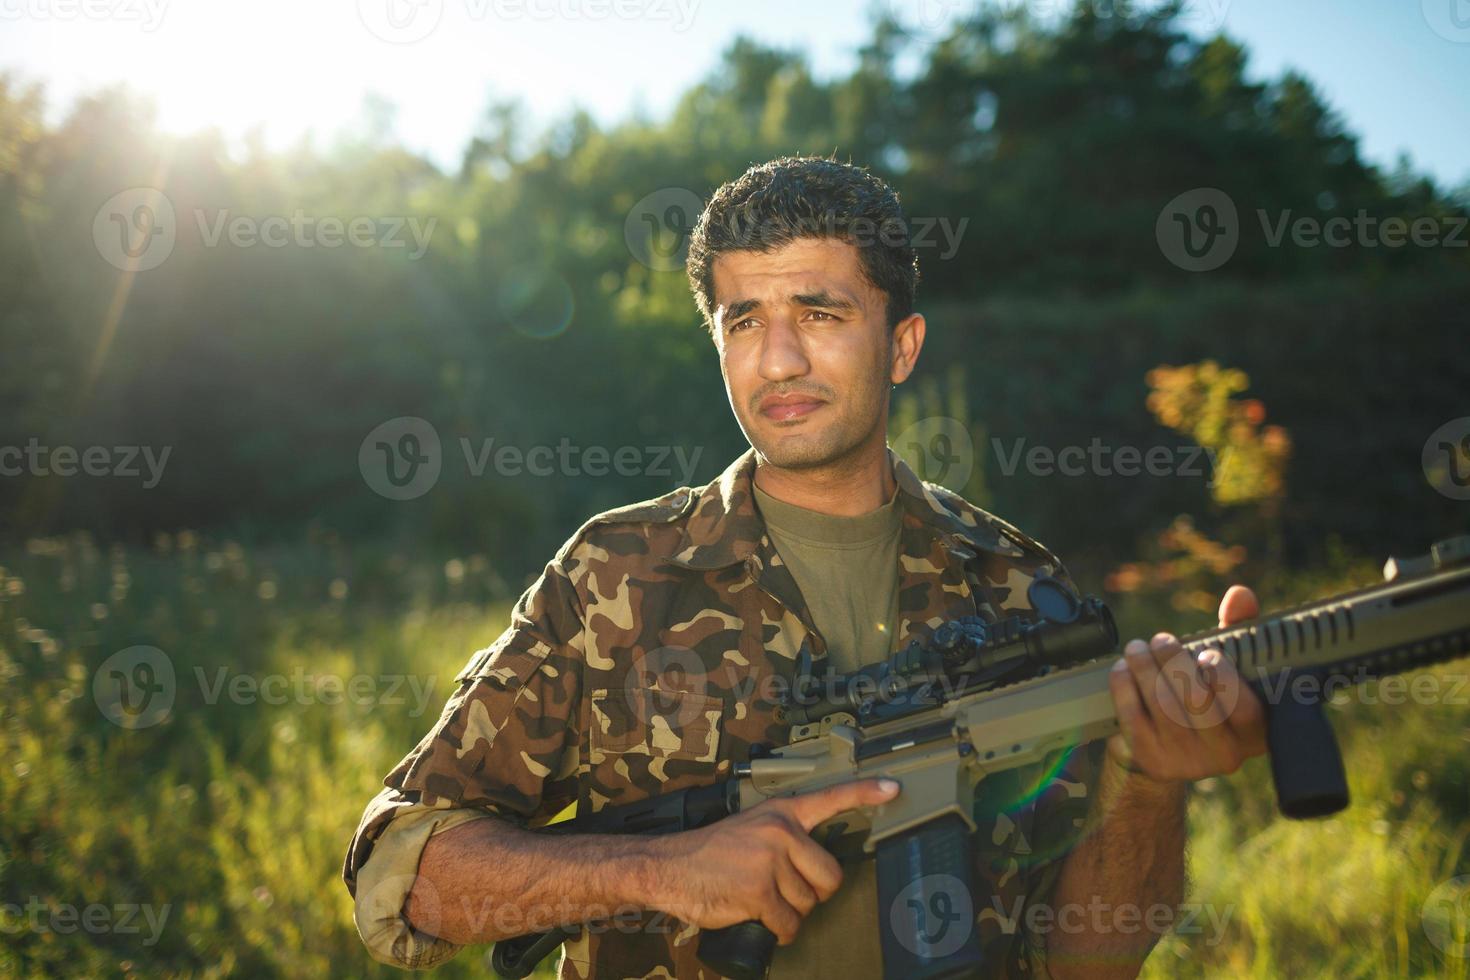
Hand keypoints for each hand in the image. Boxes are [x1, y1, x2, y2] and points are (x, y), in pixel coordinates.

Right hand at [649, 778, 899, 944]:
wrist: (668, 866)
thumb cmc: (708, 853)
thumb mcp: (749, 829)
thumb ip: (782, 839)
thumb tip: (813, 869)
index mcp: (780, 813)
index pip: (831, 797)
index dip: (865, 793)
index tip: (893, 788)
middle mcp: (780, 832)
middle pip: (831, 876)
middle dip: (815, 893)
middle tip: (788, 892)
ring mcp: (771, 861)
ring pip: (808, 904)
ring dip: (789, 912)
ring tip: (761, 899)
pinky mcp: (759, 891)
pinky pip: (789, 923)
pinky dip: (779, 930)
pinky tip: (760, 920)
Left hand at [1106, 585, 1267, 783]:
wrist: (1168, 747)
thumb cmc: (1204, 694)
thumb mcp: (1226, 666)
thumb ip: (1237, 630)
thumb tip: (1240, 594)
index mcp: (1254, 732)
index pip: (1247, 709)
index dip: (1225, 678)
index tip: (1207, 654)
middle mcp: (1226, 754)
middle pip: (1198, 702)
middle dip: (1174, 662)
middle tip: (1161, 640)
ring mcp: (1188, 762)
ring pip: (1163, 706)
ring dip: (1145, 668)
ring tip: (1137, 648)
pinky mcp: (1152, 761)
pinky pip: (1133, 717)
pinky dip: (1124, 687)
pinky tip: (1123, 669)